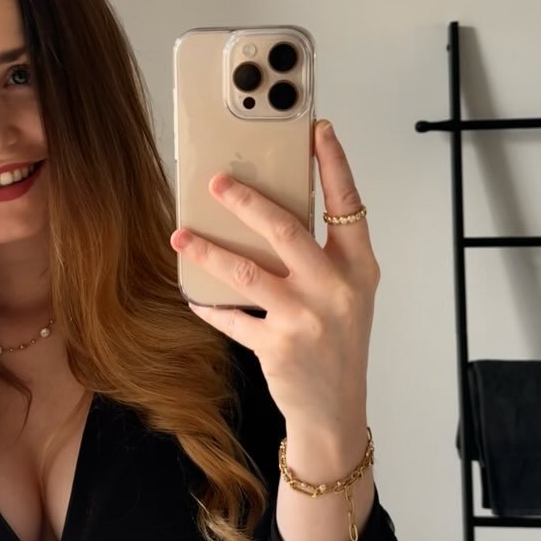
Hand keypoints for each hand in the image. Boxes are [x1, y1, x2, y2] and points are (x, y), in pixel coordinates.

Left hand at [169, 119, 379, 430]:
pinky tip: (192, 294)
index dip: (334, 165)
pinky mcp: (277, 345)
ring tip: (181, 237)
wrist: (336, 411)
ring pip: (247, 272)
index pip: (348, 206)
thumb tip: (268, 214)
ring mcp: (306, 318)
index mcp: (358, 269)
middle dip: (247, 201)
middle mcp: (336, 289)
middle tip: (217, 181)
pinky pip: (232, 316)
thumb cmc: (338, 343)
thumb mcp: (347, 295)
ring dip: (208, 251)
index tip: (318, 129)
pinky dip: (208, 304)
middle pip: (286, 231)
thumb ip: (321, 257)